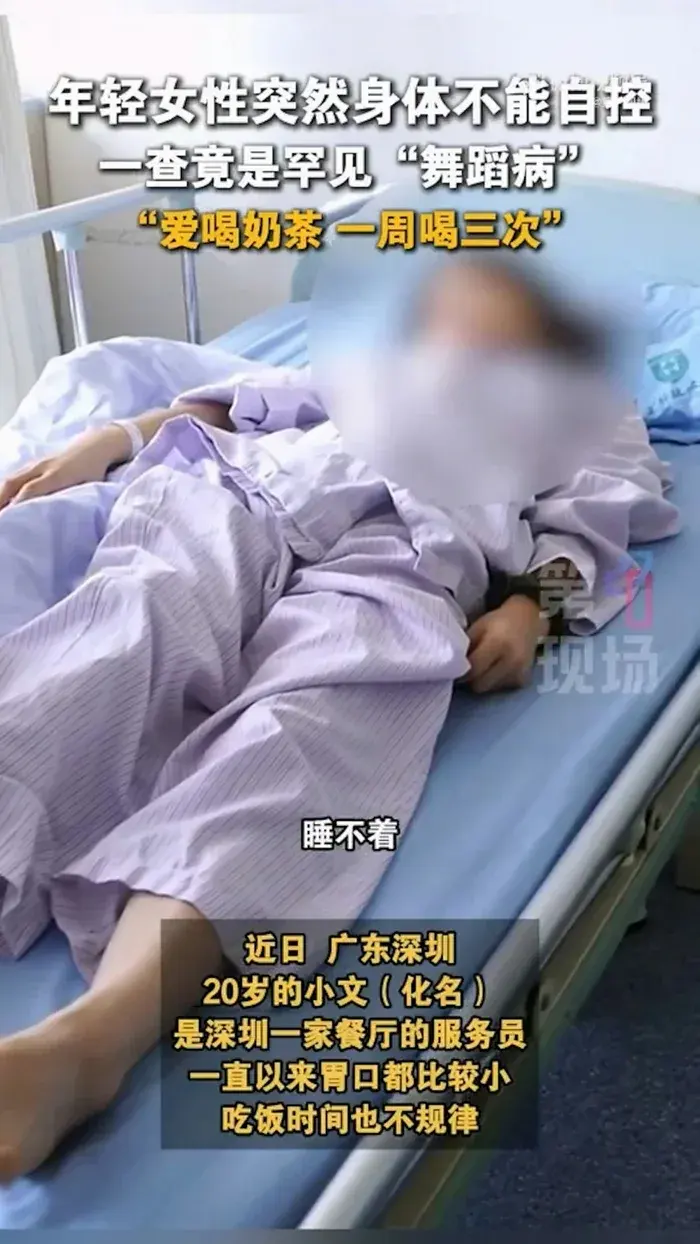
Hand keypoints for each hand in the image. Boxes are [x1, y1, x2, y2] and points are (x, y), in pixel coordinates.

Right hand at [0, 424, 130, 512]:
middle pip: (13, 482)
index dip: (18, 503)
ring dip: (0, 494)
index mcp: (57, 475)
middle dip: (0, 499)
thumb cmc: (93, 471)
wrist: (96, 445)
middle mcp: (42, 468)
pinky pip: (16, 475)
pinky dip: (6, 487)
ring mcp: (37, 464)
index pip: (31, 490)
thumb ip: (76, 500)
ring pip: (12, 478)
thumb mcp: (89, 487)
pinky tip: (3, 498)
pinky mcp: (36, 464)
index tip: (8, 518)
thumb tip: (67, 521)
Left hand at [463, 595, 548, 693]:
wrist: (528, 619)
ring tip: (485, 665)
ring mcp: (519, 672)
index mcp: (498, 643)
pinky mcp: (523, 680)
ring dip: (483, 680)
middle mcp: (512, 661)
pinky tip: (498, 667)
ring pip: (489, 688)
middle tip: (468, 668)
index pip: (474, 669)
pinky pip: (500, 688)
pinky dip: (495, 681)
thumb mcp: (477, 628)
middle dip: (471, 679)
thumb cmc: (498, 622)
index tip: (454, 668)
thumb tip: (451, 666)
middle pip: (480, 684)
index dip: (461, 672)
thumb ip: (465, 648)